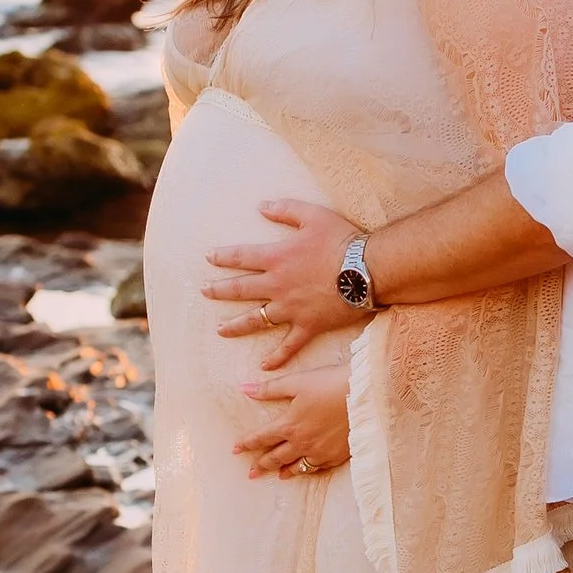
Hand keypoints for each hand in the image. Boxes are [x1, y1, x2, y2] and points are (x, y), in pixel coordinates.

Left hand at [206, 198, 362, 368]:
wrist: (367, 270)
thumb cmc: (341, 240)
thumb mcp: (313, 215)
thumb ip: (285, 209)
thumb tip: (262, 206)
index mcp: (277, 258)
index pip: (240, 256)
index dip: (222, 256)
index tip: (208, 257)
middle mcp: (277, 285)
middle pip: (240, 289)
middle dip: (219, 291)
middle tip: (204, 292)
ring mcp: (290, 309)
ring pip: (256, 320)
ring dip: (236, 326)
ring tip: (221, 330)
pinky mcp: (308, 325)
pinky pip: (289, 345)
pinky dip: (277, 357)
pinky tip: (265, 366)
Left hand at [235, 358, 351, 479]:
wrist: (366, 395)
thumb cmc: (331, 384)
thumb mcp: (297, 382)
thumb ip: (269, 389)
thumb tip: (244, 390)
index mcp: (290, 424)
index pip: (262, 437)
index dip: (247, 443)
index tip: (235, 449)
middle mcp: (302, 443)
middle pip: (276, 457)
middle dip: (261, 464)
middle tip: (251, 473)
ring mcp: (321, 451)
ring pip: (297, 466)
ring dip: (284, 471)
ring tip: (277, 475)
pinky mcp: (338, 454)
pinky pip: (318, 467)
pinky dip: (309, 470)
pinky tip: (307, 469)